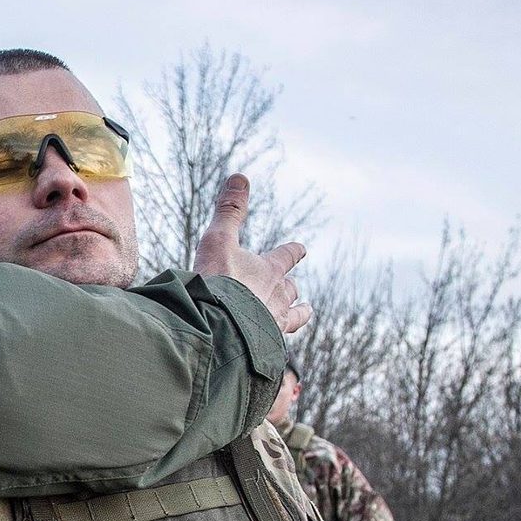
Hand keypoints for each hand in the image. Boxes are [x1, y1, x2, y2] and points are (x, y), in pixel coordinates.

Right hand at [192, 174, 310, 333]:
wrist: (218, 324)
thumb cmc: (218, 280)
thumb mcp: (219, 239)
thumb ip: (230, 210)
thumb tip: (240, 176)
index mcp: (269, 269)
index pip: (286, 256)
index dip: (293, 251)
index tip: (301, 249)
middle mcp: (277, 295)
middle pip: (290, 289)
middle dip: (292, 286)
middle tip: (295, 288)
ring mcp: (273, 322)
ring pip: (293, 316)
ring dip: (297, 312)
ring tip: (303, 313)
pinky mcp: (265, 345)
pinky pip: (278, 342)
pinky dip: (278, 340)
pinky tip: (277, 344)